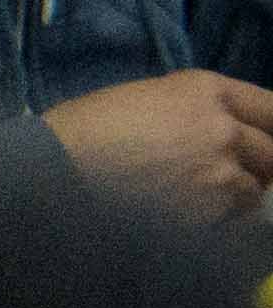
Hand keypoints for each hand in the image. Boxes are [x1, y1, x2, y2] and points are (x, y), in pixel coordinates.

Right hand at [44, 69, 272, 215]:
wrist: (55, 172)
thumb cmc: (83, 128)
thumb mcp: (144, 99)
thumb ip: (191, 111)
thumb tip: (218, 131)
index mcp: (204, 89)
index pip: (272, 106)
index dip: (272, 125)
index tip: (267, 136)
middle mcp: (223, 128)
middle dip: (262, 164)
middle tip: (238, 172)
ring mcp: (221, 172)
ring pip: (255, 189)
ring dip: (238, 193)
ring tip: (202, 197)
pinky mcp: (210, 212)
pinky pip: (232, 218)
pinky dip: (218, 217)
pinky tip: (186, 214)